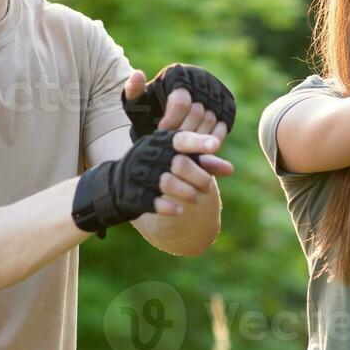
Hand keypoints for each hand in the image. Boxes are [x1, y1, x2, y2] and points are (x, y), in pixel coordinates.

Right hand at [72, 129, 231, 238]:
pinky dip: (168, 207)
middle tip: (208, 188)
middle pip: (180, 164)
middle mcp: (148, 154)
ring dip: (187, 193)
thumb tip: (230, 169)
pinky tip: (179, 211)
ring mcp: (138, 174)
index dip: (198, 142)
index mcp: (161, 141)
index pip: (182, 139)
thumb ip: (203, 163)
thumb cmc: (157, 168)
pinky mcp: (133, 194)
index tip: (215, 146)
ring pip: (168, 183)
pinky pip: (153, 202)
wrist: (119, 185)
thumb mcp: (177, 159)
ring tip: (195, 199)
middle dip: (199, 178)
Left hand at [122, 64, 235, 141]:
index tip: (160, 135)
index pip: (181, 101)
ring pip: (210, 120)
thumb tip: (138, 74)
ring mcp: (217, 92)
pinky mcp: (228, 106)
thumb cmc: (150, 108)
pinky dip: (210, 140)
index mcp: (179, 73)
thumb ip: (133, 92)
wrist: (171, 112)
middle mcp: (201, 78)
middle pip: (197, 112)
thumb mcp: (138, 102)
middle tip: (172, 148)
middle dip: (183, 133)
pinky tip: (196, 151)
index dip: (170, 121)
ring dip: (196, 139)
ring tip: (182, 151)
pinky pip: (222, 126)